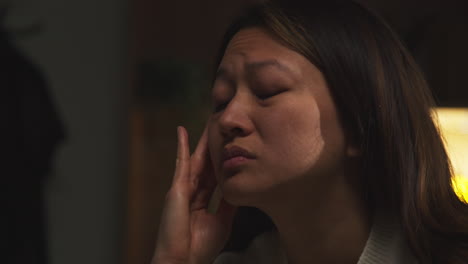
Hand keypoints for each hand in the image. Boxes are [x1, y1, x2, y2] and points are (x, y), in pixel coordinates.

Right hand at [152, 126, 236, 263]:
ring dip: (201, 141)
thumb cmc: (201, 246)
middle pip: (205, 164)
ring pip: (195, 159)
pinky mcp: (176, 189)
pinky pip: (180, 164)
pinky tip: (182, 132)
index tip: (230, 146)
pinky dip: (181, 147)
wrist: (185, 259)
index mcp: (202, 200)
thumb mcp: (223, 221)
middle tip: (221, 127)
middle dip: (213, 146)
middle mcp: (192, 192)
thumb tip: (238, 188)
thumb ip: (228, 203)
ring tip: (209, 123)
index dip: (221, 161)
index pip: (214, 175)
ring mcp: (182, 189)